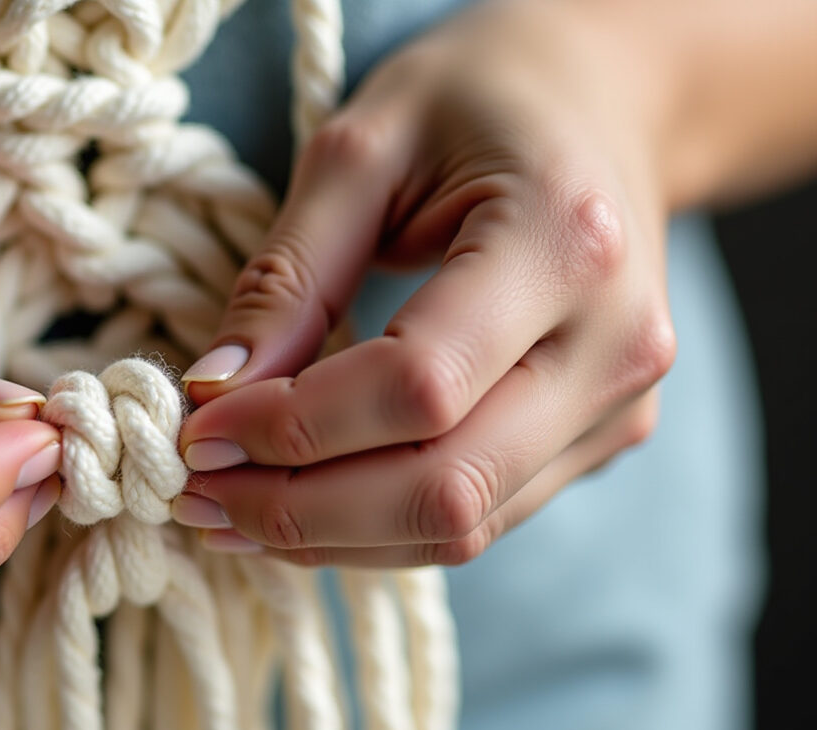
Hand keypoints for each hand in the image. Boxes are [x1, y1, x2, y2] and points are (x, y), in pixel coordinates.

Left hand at [172, 0, 675, 567]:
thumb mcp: (360, 149)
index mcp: (567, 243)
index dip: (292, 427)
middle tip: (196, 492)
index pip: (417, 387)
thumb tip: (213, 390)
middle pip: (443, 487)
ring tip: (226, 508)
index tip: (197, 427)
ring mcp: (621, 405)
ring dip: (327, 537)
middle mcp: (617, 343)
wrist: (601, 105)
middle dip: (298, 509)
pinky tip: (297, 503)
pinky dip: (373, 528)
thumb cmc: (476, 104)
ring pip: (459, 527)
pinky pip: (478, 519)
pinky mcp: (603, 440)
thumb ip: (287, 275)